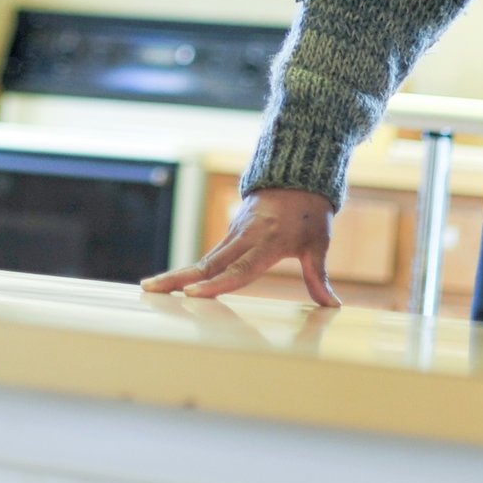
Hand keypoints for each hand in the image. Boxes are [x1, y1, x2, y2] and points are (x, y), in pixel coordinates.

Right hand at [141, 188, 340, 306]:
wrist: (296, 178)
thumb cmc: (309, 213)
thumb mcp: (319, 242)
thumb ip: (319, 275)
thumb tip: (332, 305)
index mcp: (266, 242)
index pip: (239, 269)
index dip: (216, 283)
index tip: (192, 294)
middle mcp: (243, 239)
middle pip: (208, 264)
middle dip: (178, 279)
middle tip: (151, 289)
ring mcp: (233, 236)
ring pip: (202, 259)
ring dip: (176, 274)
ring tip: (149, 288)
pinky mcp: (230, 236)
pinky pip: (207, 256)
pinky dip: (187, 270)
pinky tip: (170, 284)